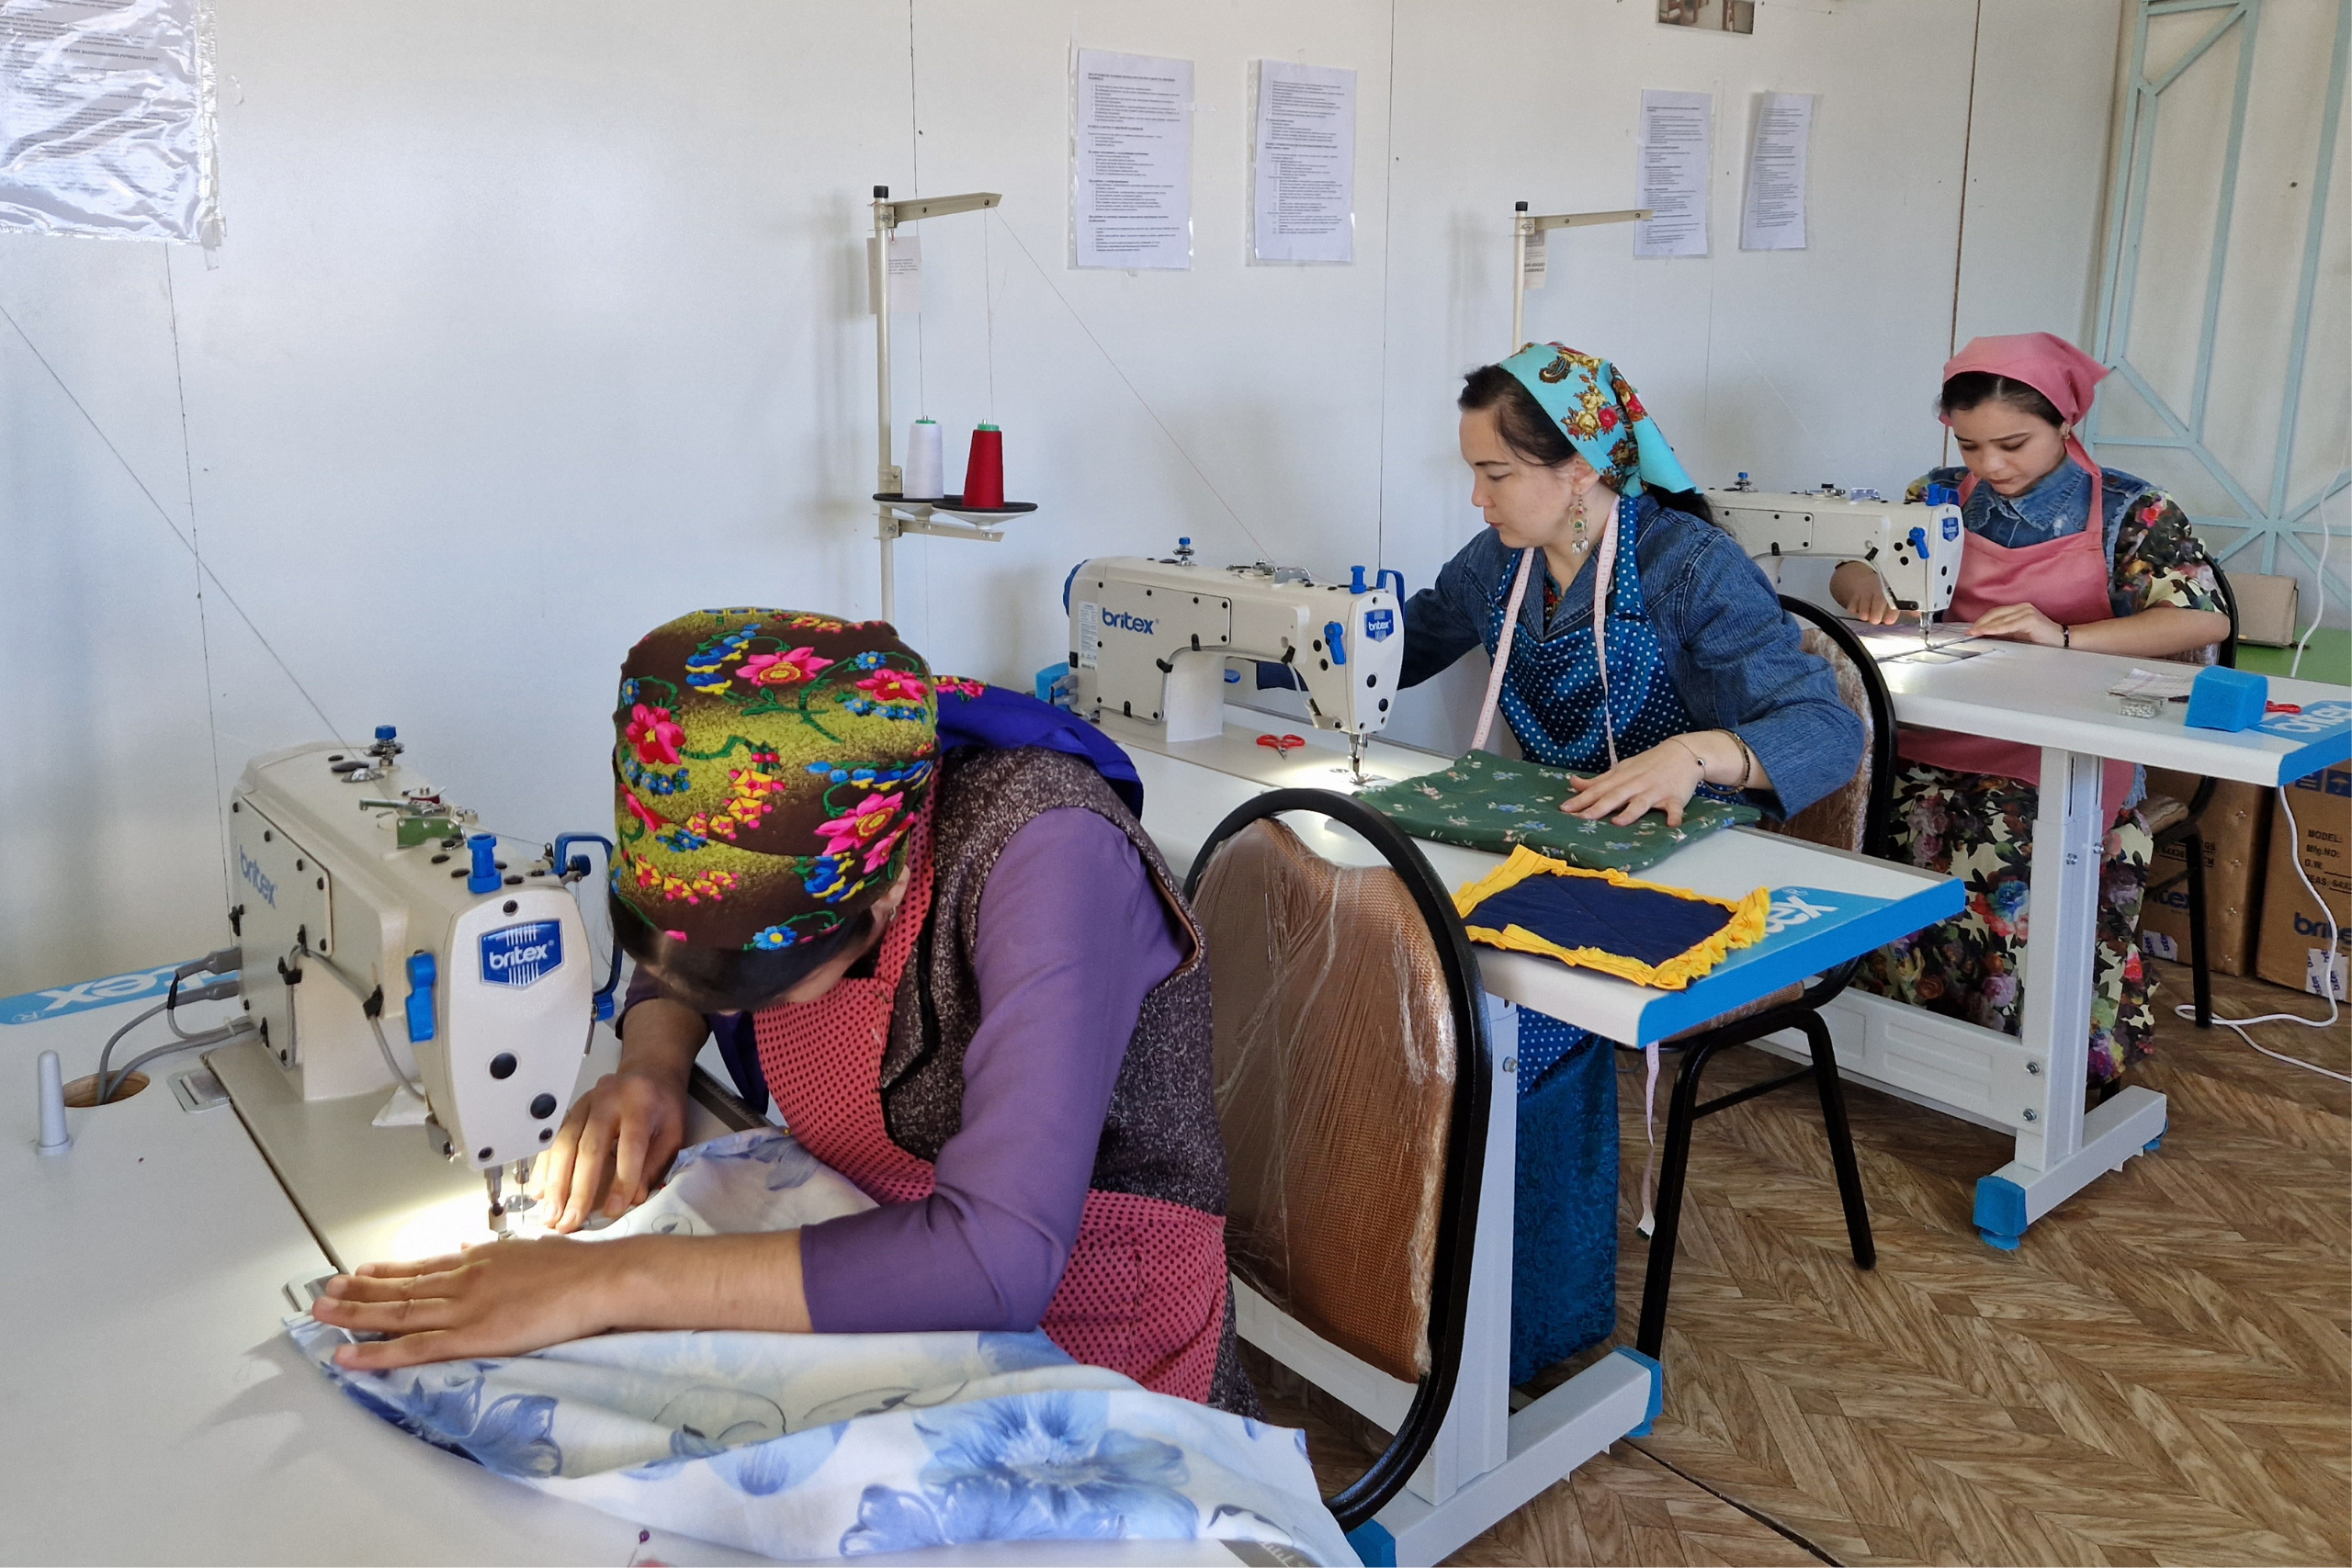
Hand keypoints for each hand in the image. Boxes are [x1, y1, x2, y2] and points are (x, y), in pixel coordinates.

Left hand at [310, 1235, 638, 1369]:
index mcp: (478, 1259)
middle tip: (324, 1292)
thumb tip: (468, 1245)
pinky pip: (413, 1348)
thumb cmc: (576, 1266)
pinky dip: (377, 1354)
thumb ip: (495, 1252)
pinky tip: (349, 1356)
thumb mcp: (529, 1247)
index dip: (386, 1271)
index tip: (360, 1271)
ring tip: (323, 1316)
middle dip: (358, 1291)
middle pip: (399, 1288)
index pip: (422, 1266)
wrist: (597, 1279)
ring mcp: (463, 1309)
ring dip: (354, 1315)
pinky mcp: (470, 1336)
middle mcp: (462, 1279)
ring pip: (396, 1315)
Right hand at [534, 1067, 688, 1231]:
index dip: (622, 1180)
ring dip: (554, 1184)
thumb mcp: (672, 1132)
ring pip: (564, 1145)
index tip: (612, 1210)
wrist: (648, 1072)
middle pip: (589, 1147)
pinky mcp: (570, 1110)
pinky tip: (539, 1192)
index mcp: (640, 1105)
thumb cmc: (662, 1106)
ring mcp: (585, 1104)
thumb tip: (633, 1198)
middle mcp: (608, 1101)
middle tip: (569, 1221)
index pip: (630, 1146)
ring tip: (551, 1214)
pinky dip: (544, 1169)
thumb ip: (654, 1163)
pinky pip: (553, 1141)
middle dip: (577, 1189)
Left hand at [1565, 739, 1708, 826]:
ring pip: (1641, 803)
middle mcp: (1636, 784)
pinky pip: (1674, 808)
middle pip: (1615, 796)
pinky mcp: (1675, 797)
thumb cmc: (1648, 763)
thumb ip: (1598, 780)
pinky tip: (1671, 825)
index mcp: (1622, 778)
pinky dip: (1674, 816)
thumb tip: (1572, 783)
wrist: (1683, 752)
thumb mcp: (1622, 769)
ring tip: (1617, 822)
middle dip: (1598, 807)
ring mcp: (1655, 791)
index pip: (1598, 789)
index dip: (1581, 799)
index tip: (1564, 809)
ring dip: (1630, 812)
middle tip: (1581, 818)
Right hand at [1831, 561, 1901, 624]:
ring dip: (1864, 611)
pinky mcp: (1855, 597)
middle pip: (1878, 599)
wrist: (1866, 583)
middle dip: (1876, 611)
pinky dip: (1854, 609)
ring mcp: (1866, 593)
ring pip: (1864, 602)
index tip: (1889, 619)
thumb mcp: (1897, 595)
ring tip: (1867, 617)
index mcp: (1891, 590)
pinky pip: (1852, 603)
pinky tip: (1857, 611)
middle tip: (1876, 619)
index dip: (1892, 610)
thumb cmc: (1884, 592)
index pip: (1893, 598)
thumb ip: (1907, 606)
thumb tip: (1918, 613)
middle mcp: (1878, 590)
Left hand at [1972, 601, 2065, 646]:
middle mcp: (2023, 607)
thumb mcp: (2018, 634)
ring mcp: (2027, 612)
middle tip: (1969, 632)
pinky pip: (2009, 625)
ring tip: (1974, 633)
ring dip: (1985, 626)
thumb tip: (1986, 633)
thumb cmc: (2041, 638)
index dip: (1982, 620)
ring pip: (2000, 619)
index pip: (1996, 613)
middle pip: (1996, 614)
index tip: (1972, 629)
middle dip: (1981, 623)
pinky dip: (1996, 629)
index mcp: (2019, 609)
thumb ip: (2004, 631)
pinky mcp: (2030, 619)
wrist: (2061, 640)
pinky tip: (1987, 632)